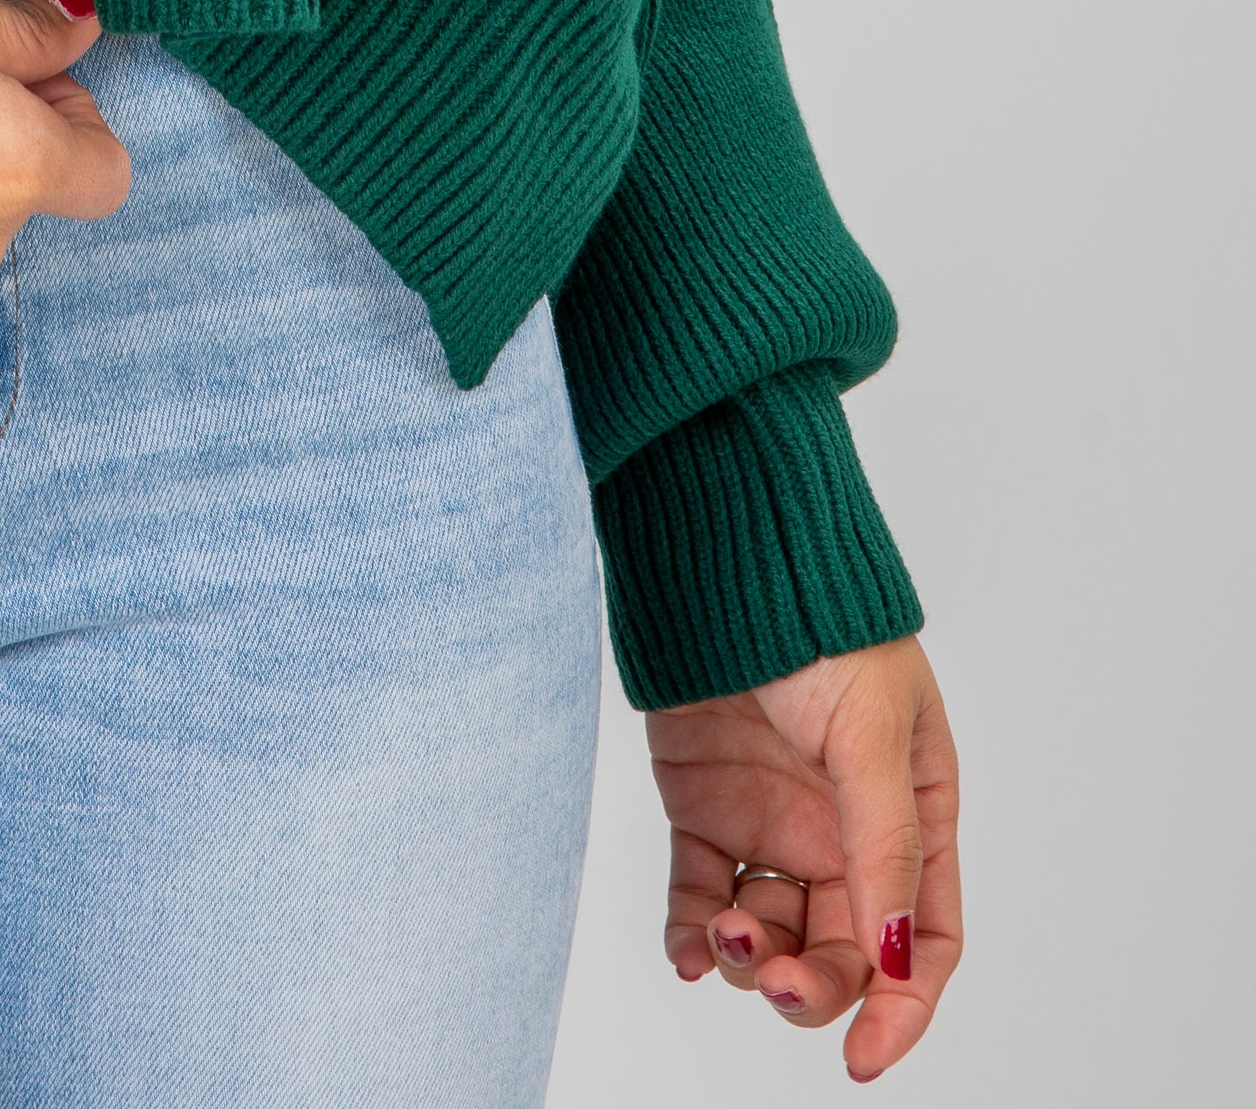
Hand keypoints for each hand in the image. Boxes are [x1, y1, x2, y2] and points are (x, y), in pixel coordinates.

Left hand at [646, 632, 960, 1077]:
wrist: (721, 555)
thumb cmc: (820, 624)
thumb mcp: (873, 731)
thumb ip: (884, 844)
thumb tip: (892, 956)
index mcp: (910, 813)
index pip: (923, 938)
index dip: (902, 1005)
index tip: (864, 1054)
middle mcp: (843, 831)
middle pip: (841, 952)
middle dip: (812, 987)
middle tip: (773, 981)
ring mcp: (771, 823)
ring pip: (769, 934)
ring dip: (748, 959)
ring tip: (725, 937)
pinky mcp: (703, 810)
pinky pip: (700, 898)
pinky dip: (693, 936)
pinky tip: (686, 950)